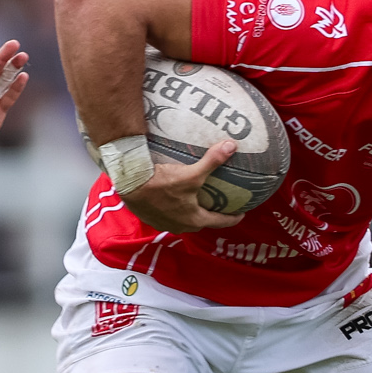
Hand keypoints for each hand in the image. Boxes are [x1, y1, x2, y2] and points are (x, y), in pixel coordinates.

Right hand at [120, 137, 245, 232]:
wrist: (130, 183)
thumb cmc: (161, 183)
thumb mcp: (191, 173)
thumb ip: (213, 161)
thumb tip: (232, 146)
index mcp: (193, 220)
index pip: (220, 222)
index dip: (233, 218)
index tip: (241, 213)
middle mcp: (179, 226)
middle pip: (202, 221)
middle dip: (212, 215)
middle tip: (221, 205)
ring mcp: (163, 223)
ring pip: (183, 219)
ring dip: (191, 212)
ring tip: (197, 200)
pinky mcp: (149, 217)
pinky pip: (168, 214)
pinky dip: (174, 207)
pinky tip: (174, 196)